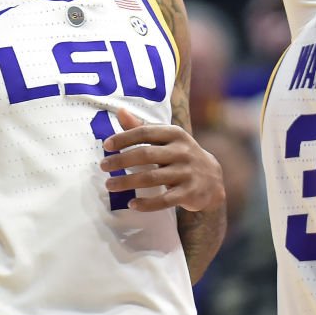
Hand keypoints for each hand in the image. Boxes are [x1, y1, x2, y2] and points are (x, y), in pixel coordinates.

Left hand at [100, 107, 225, 212]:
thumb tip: (120, 111)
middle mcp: (183, 151)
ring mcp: (187, 173)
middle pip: (146, 154)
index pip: (146, 133)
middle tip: (103, 166)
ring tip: (110, 185)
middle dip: (121, 161)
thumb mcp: (167, 139)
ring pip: (152, 178)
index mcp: (176, 134)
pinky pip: (165, 200)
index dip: (124, 138)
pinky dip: (147, 203)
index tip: (106, 146)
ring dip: (127, 182)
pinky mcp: (190, 193)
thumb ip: (142, 128)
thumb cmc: (181, 155)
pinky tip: (132, 204)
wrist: (212, 180)